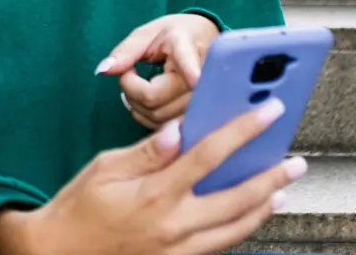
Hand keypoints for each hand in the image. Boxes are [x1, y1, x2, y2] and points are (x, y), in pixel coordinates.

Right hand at [0, 100, 306, 254]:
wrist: (61, 252)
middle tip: (293, 161)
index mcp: (154, 194)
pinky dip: (242, 228)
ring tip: (280, 189)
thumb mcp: (105, 168)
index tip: (262, 114)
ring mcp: (179, 249)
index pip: (208, 155)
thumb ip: (145, 151)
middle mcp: (174, 225)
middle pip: (236, 198)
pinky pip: (221, 246)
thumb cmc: (79, 206)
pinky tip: (248, 215)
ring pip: (236, 228)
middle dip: (270, 177)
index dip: (240, 131)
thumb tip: (177, 131)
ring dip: (263, 206)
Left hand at [95, 14, 220, 128]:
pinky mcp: (199, 117)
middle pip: (155, 101)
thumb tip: (101, 70)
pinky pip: (166, 128)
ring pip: (159, 119)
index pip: (186, 64)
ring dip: (136, 106)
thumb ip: (126, 51)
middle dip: (130, 90)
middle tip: (128, 71)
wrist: (204, 41)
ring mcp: (204, 102)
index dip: (191, 72)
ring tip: (134, 83)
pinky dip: (146, 116)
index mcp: (188, 50)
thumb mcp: (148, 33)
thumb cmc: (173, 34)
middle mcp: (203, 80)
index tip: (195, 78)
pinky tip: (140, 100)